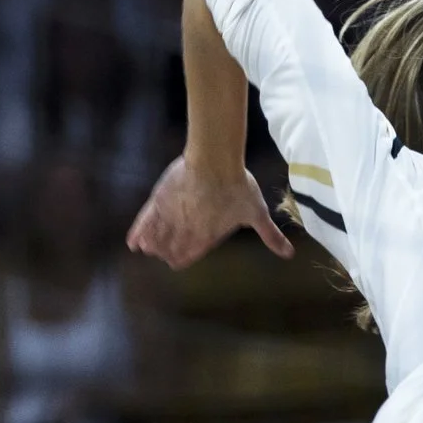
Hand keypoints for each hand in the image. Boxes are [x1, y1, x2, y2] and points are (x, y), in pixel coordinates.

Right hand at [126, 156, 290, 267]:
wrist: (215, 161)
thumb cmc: (238, 186)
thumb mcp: (257, 213)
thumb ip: (270, 236)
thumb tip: (289, 254)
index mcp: (207, 236)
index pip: (190, 254)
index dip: (184, 258)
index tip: (178, 261)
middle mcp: (186, 231)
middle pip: (171, 249)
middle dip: (168, 252)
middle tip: (165, 254)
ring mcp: (170, 217)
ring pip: (156, 239)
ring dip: (153, 245)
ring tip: (149, 248)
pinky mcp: (158, 202)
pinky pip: (144, 223)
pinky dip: (138, 234)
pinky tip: (133, 243)